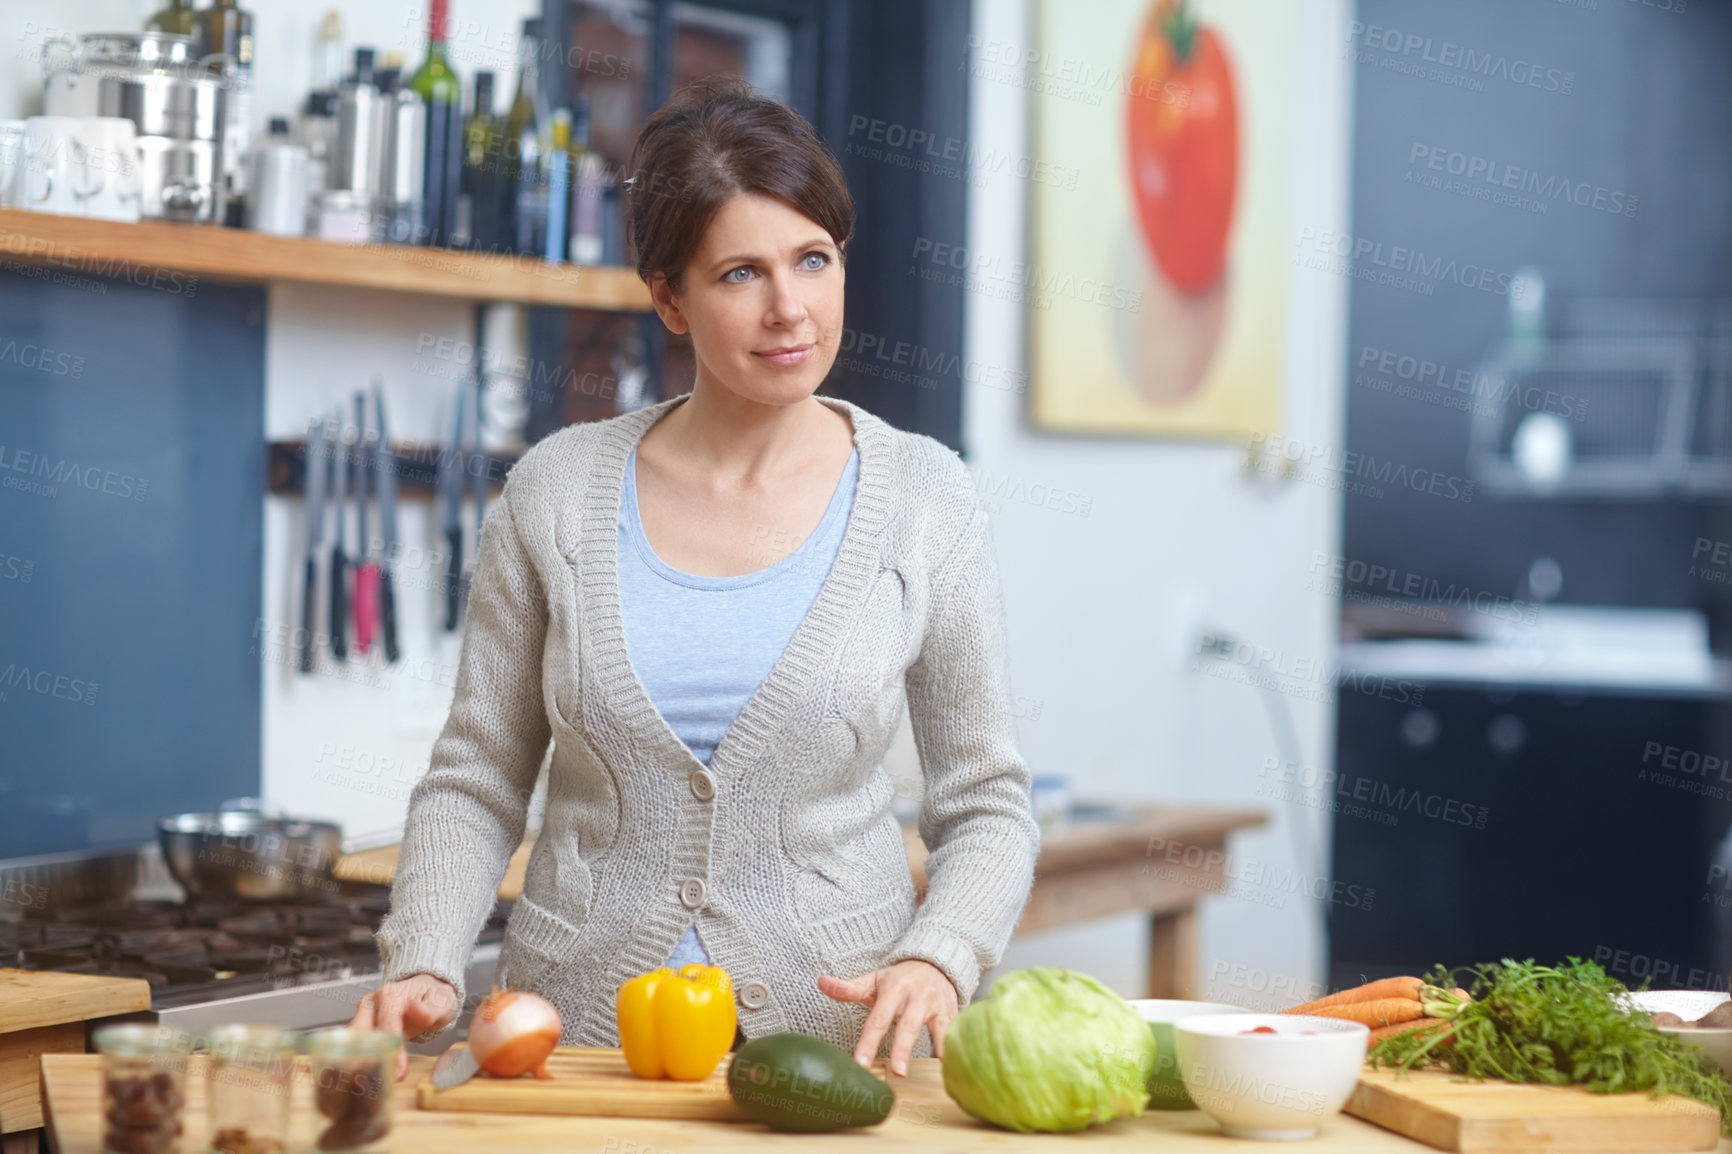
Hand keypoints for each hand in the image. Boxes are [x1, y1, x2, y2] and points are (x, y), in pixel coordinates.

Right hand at [350, 973, 459, 1079]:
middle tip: (371, 1086)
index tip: (399, 1073)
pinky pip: (352, 1048)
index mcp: (389, 995)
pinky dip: (351, 1064)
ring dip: (354, 1065)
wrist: (425, 993)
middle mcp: (370, 1005)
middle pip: (361, 1036)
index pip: (388, 1025)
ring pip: (352, 1043)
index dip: (392, 1051)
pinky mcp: (359, 1030)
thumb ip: (432, 1009)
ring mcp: (361, 1017)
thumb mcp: (442, 1001)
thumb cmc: (432, 997)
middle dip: (364, 1061)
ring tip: (360, 1088)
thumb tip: (416, 1010)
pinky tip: (351, 1079)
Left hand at [818, 959, 958, 1077]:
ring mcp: (936, 1004)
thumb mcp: (874, 980)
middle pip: (907, 1026)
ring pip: (934, 1029)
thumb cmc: (900, 978)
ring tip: (932, 1070)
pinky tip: (949, 1064)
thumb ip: (849, 988)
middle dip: (901, 1049)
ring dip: (932, 1048)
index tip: (861, 1064)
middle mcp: (916, 996)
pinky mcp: (951, 1012)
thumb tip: (821, 982)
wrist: (936, 962)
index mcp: (894, 989)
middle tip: (896, 1073)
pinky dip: (951, 1046)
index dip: (869, 1042)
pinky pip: (952, 1030)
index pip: (878, 1019)